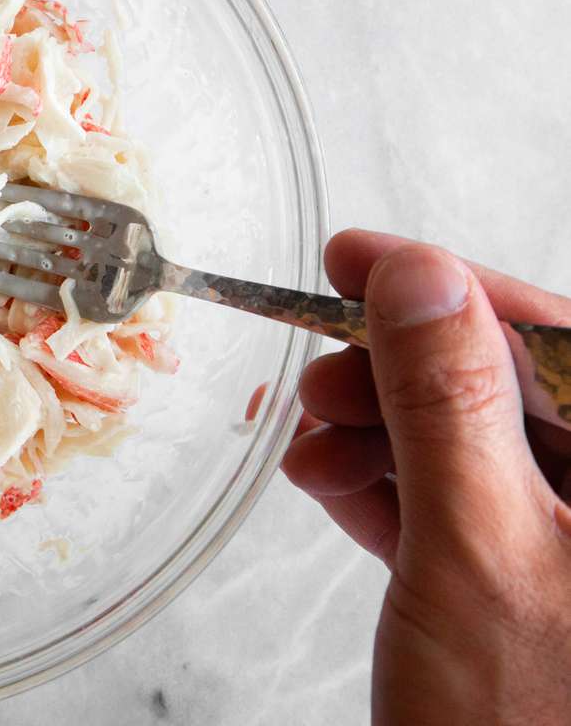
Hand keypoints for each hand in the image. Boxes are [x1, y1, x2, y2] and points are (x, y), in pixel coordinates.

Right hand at [282, 229, 570, 724]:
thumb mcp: (476, 550)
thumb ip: (449, 404)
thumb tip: (416, 276)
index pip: (560, 342)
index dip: (452, 288)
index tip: (355, 258)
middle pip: (516, 392)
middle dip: (402, 372)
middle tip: (316, 371)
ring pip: (482, 450)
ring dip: (384, 433)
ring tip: (309, 445)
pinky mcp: (537, 596)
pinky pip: (466, 512)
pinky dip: (393, 491)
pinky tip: (332, 486)